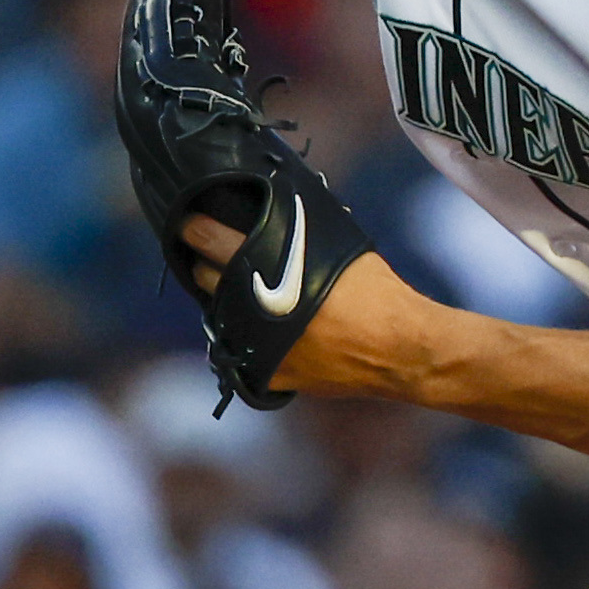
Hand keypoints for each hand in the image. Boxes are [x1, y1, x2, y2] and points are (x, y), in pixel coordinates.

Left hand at [177, 213, 419, 399]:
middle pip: (208, 281)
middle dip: (205, 266)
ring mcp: (257, 345)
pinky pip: (244, 354)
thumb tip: (280, 214)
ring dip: (226, 303)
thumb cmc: (377, 292)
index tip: (188, 224)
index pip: (212, 241)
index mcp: (270, 267)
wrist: (399, 348)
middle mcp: (255, 307)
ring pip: (222, 318)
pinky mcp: (269, 374)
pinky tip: (260, 330)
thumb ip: (302, 233)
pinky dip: (249, 340)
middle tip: (210, 257)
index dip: (195, 229)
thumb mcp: (338, 246)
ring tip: (238, 292)